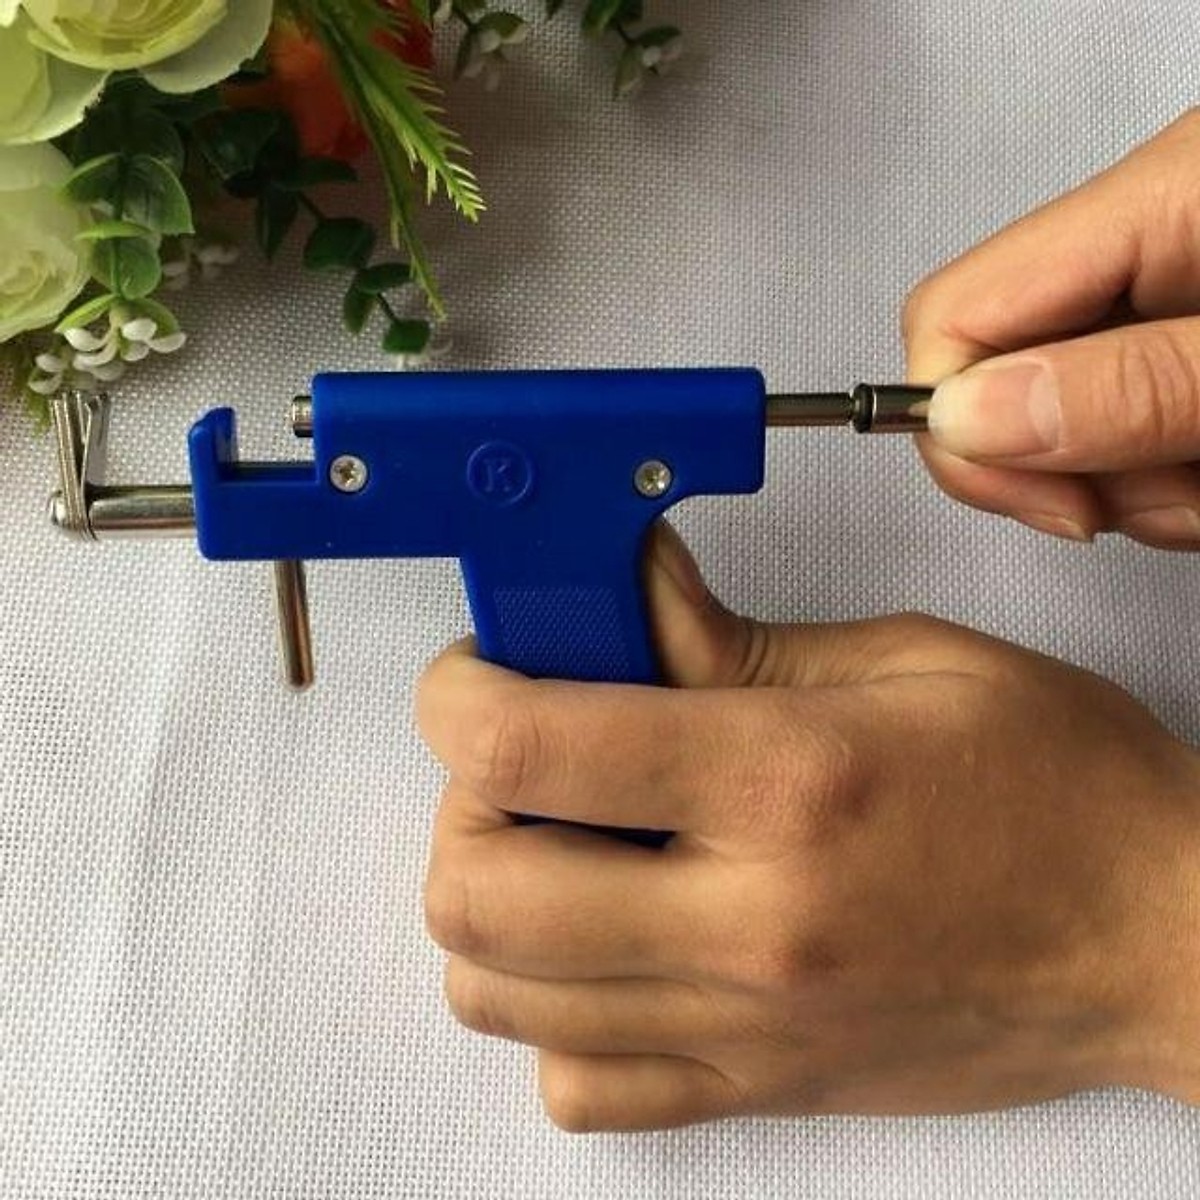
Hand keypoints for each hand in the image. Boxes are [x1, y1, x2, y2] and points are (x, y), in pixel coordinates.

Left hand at [417, 526, 1199, 1130]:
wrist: (1160, 941)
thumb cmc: (1059, 790)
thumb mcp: (905, 661)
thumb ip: (731, 637)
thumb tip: (623, 588)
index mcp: (787, 784)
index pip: (528, 747)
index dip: (460, 693)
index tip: (478, 669)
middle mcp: (750, 923)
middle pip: (474, 892)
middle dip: (459, 804)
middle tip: (522, 754)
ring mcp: (745, 1027)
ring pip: (497, 994)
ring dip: (491, 901)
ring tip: (562, 841)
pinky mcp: (755, 1089)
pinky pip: (577, 1087)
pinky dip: (551, 1014)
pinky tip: (608, 948)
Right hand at [905, 108, 1199, 548]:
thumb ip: (1127, 386)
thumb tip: (964, 417)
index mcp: (1158, 202)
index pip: (955, 313)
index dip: (962, 424)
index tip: (1047, 497)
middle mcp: (1143, 244)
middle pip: (994, 377)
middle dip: (1058, 468)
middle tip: (1156, 485)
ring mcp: (1159, 298)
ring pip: (1053, 426)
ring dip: (1126, 489)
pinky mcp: (1177, 348)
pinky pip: (1113, 436)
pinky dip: (1160, 483)